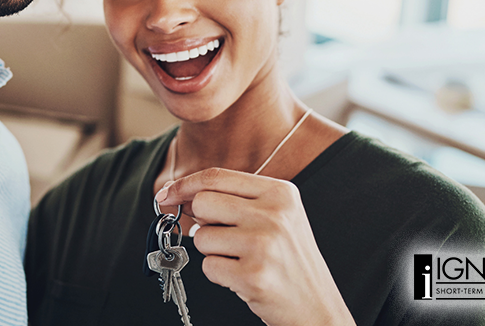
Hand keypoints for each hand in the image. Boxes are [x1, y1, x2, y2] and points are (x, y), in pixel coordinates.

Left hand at [157, 168, 355, 325]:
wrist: (317, 307)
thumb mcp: (277, 217)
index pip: (217, 177)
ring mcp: (264, 244)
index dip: (185, 184)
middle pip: (203, 202)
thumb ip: (236, 200)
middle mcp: (274, 214)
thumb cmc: (290, 261)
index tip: (167, 193)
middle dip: (202, 223)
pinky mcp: (253, 274)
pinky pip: (209, 267)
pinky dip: (220, 276)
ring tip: (242, 261)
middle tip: (225, 239)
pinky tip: (244, 278)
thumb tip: (182, 195)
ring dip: (214, 253)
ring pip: (202, 237)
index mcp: (280, 193)